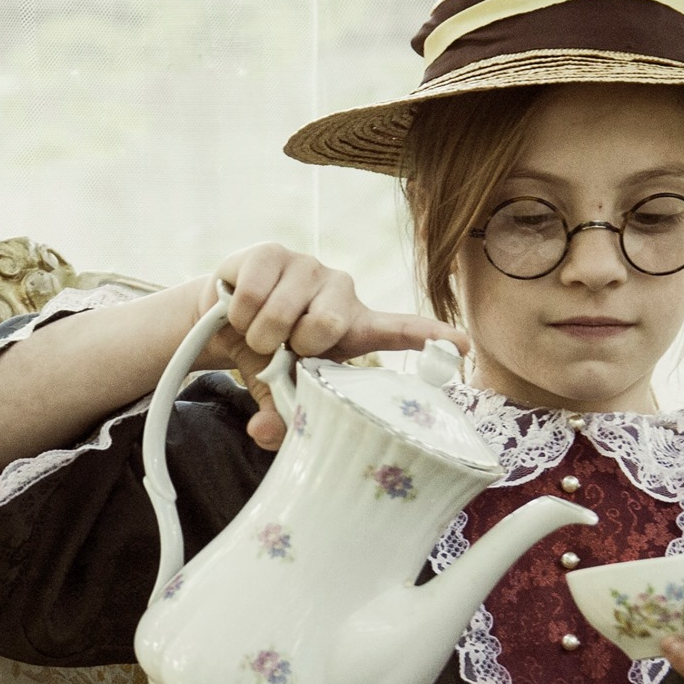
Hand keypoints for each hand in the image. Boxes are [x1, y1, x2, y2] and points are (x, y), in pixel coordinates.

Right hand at [193, 243, 468, 448]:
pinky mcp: (273, 251)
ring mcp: (309, 266)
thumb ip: (282, 416)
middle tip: (282, 349)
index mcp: (354, 327)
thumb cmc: (265, 355)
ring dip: (259, 335)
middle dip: (296, 346)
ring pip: (283, 312)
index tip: (463, 347)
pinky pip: (254, 294)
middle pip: (330, 324)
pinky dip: (239, 315)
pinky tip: (240, 313)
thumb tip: (263, 432)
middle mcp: (340, 290)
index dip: (431, 338)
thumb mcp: (280, 390)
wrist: (220, 320)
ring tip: (258, 333)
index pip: (401, 330)